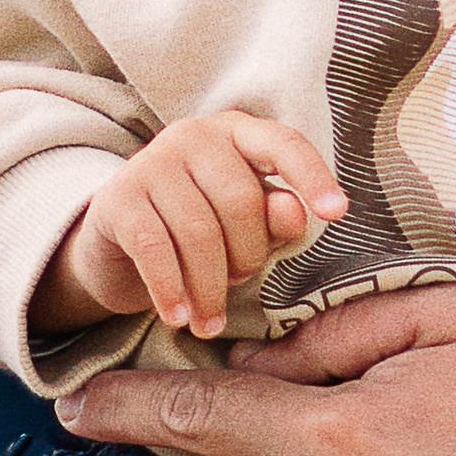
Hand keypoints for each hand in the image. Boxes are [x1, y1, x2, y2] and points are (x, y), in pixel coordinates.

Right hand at [36, 109, 346, 341]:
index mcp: (237, 133)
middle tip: (239, 288)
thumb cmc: (200, 232)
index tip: (338, 213)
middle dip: (247, 257)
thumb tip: (297, 212)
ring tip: (210, 322)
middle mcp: (192, 135)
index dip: (313, 177)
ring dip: (209, 287)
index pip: (284, 144)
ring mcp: (150, 162)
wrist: (117, 247)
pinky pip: (155, 248)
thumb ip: (275, 220)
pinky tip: (179, 319)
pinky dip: (171, 290)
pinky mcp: (117, 199)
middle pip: (240, 201)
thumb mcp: (246, 227)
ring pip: (198, 231)